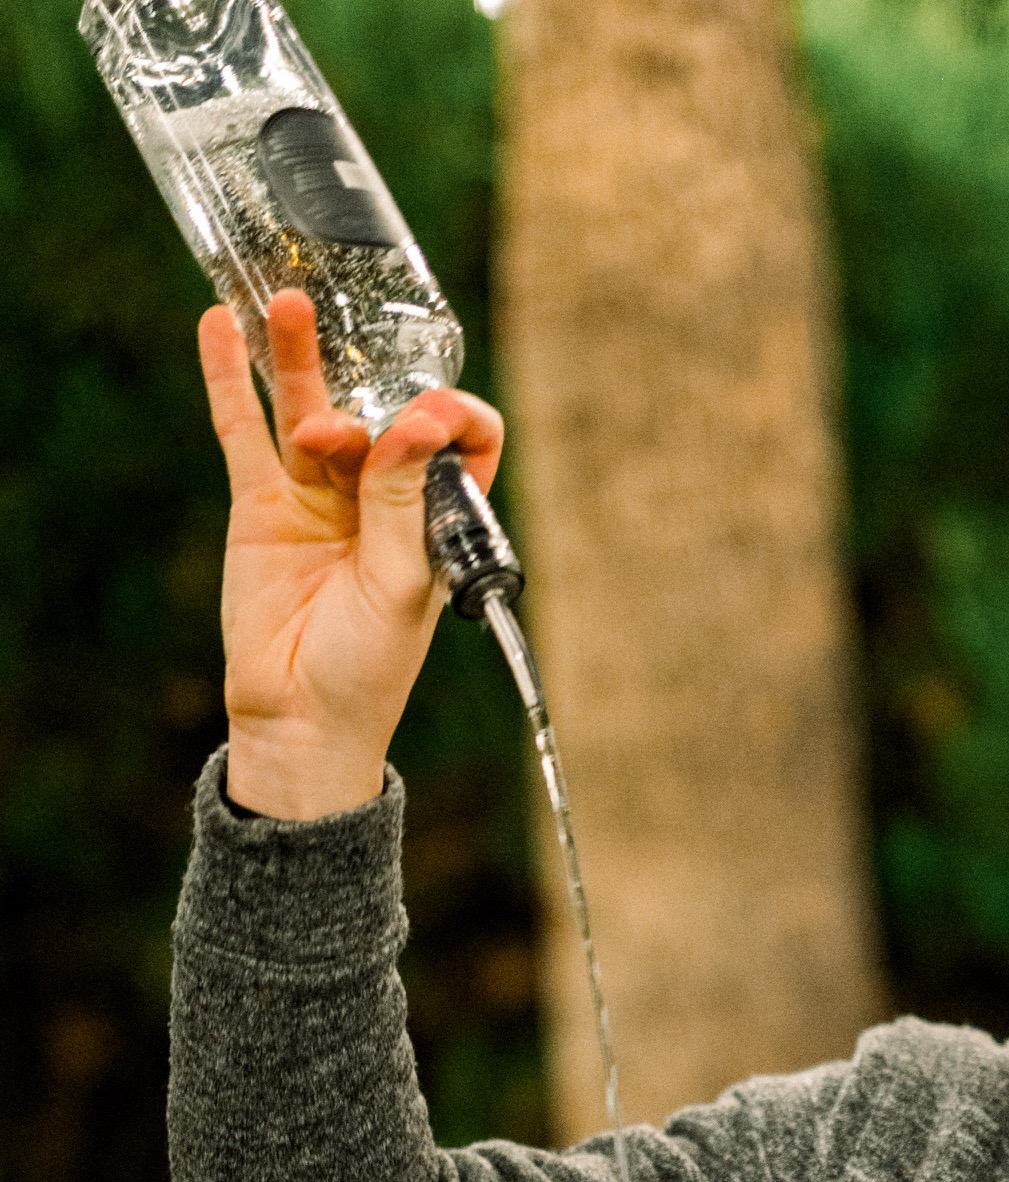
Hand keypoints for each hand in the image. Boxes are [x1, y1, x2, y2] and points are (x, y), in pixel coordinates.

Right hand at [197, 291, 504, 818]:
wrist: (300, 720)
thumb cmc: (368, 668)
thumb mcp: (402, 585)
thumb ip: (405, 501)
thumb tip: (418, 422)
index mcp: (435, 517)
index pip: (460, 441)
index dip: (452, 418)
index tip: (432, 421)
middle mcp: (380, 497)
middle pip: (379, 413)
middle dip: (369, 399)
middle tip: (351, 420)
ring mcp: (316, 495)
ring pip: (309, 407)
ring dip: (299, 358)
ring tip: (290, 305)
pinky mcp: (261, 505)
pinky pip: (244, 430)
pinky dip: (230, 380)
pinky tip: (219, 325)